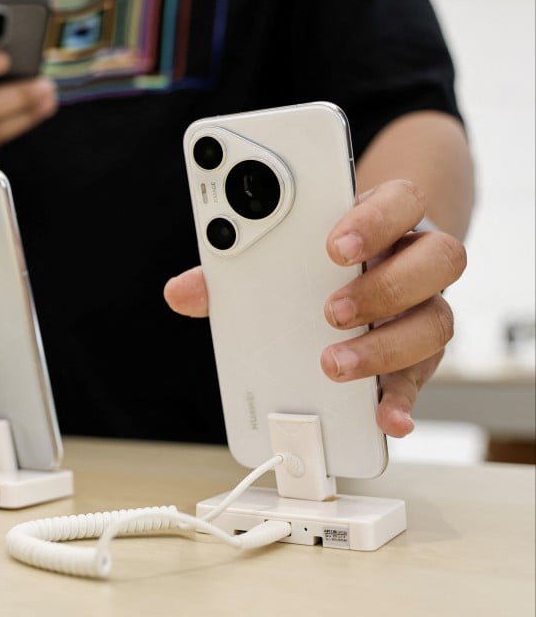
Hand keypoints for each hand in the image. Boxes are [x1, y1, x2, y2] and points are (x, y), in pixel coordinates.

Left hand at [164, 179, 466, 437]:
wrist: (360, 269)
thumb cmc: (314, 256)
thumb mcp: (281, 251)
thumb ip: (231, 269)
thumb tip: (180, 292)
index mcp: (383, 218)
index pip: (403, 200)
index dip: (375, 220)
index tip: (334, 246)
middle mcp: (415, 260)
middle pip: (438, 260)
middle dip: (383, 288)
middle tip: (329, 311)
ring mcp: (421, 308)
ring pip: (436, 322)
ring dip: (384, 347)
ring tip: (333, 364)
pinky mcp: (416, 357)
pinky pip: (421, 378)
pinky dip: (401, 400)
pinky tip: (383, 418)